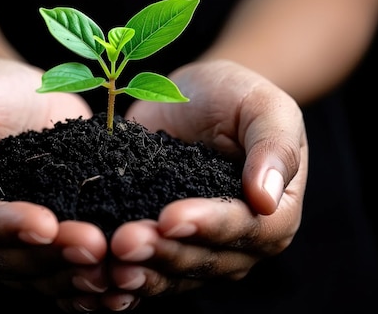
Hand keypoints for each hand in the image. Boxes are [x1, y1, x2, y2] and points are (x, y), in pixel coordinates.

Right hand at [0, 57, 110, 307]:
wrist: (22, 94)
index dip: (5, 228)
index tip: (45, 223)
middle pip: (5, 261)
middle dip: (49, 256)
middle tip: (93, 245)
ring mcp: (11, 244)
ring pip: (35, 275)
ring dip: (72, 273)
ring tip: (109, 261)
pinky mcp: (46, 242)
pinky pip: (60, 272)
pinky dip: (84, 280)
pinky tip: (115, 280)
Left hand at [105, 59, 307, 306]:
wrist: (193, 98)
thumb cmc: (236, 97)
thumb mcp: (264, 107)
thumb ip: (274, 147)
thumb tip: (266, 199)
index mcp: (274, 213)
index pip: (248, 230)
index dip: (208, 226)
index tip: (170, 217)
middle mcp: (240, 241)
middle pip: (206, 260)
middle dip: (165, 252)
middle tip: (125, 242)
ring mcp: (199, 246)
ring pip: (174, 273)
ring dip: (143, 271)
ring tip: (111, 260)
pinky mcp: (164, 242)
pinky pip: (150, 269)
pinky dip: (128, 277)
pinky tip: (102, 279)